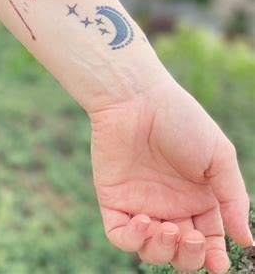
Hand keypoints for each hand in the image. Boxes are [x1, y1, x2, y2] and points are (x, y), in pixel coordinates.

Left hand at [90, 75, 251, 271]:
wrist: (137, 98)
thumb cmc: (181, 120)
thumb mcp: (218, 157)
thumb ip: (233, 198)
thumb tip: (247, 241)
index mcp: (197, 198)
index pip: (209, 240)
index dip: (213, 257)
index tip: (219, 262)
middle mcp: (169, 205)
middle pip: (180, 252)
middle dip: (189, 257)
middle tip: (191, 237)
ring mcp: (140, 203)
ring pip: (151, 250)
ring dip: (162, 251)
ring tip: (167, 228)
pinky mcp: (113, 199)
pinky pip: (120, 235)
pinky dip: (132, 240)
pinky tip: (144, 222)